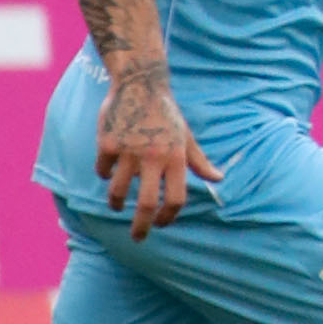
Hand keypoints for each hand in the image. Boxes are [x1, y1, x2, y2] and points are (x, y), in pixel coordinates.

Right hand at [97, 73, 219, 239]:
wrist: (140, 85)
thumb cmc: (167, 114)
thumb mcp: (186, 137)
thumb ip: (199, 161)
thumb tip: (219, 179)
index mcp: (176, 158)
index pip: (176, 198)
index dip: (170, 216)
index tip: (162, 225)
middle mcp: (154, 157)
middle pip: (147, 203)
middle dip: (142, 226)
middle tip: (138, 238)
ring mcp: (129, 151)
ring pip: (119, 190)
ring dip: (117, 202)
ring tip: (118, 205)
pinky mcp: (107, 143)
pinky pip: (103, 170)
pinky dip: (105, 174)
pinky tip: (108, 170)